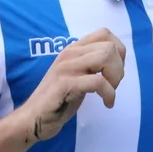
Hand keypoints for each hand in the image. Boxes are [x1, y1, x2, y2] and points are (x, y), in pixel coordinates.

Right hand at [19, 28, 125, 143]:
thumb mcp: (76, 75)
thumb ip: (90, 64)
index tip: (115, 70)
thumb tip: (117, 62)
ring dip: (115, 78)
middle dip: (119, 68)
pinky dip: (109, 94)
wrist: (33, 118)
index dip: (118, 51)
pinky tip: (107, 104)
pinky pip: (98, 81)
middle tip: (112, 85)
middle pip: (110, 47)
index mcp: (73, 49)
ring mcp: (67, 67)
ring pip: (105, 57)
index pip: (104, 33)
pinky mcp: (66, 84)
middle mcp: (70, 54)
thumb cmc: (58, 98)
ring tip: (109, 93)